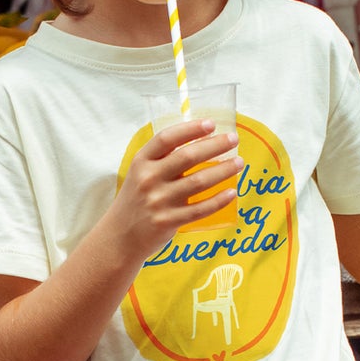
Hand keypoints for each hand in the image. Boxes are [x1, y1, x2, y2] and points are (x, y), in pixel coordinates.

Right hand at [107, 118, 240, 258]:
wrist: (120, 236)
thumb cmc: (137, 199)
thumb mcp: (140, 174)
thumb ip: (163, 159)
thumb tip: (201, 142)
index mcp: (141, 162)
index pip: (166, 138)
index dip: (190, 129)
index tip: (211, 124)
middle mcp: (148, 179)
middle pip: (187, 157)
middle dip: (215, 146)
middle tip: (234, 140)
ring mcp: (158, 201)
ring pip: (198, 181)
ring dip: (223, 170)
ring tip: (239, 163)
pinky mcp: (168, 221)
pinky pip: (200, 209)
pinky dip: (218, 201)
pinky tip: (232, 193)